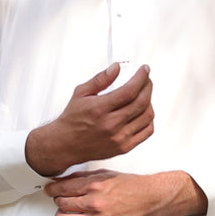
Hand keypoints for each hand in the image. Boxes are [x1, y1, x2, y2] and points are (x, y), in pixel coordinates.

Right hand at [25, 63, 153, 175]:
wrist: (65, 145)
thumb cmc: (72, 119)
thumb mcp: (81, 93)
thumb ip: (100, 79)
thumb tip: (116, 68)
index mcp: (100, 109)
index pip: (129, 91)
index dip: (141, 78)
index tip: (145, 70)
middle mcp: (111, 124)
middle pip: (141, 102)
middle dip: (148, 86)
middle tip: (146, 79)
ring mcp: (119, 138)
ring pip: (147, 116)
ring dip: (149, 101)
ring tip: (143, 94)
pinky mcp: (124, 147)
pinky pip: (147, 132)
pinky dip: (149, 119)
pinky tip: (143, 111)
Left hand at [45, 169, 207, 215]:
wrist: (151, 199)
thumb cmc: (132, 185)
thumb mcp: (106, 173)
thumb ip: (84, 177)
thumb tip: (64, 180)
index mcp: (95, 185)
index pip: (63, 188)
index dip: (52, 189)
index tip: (49, 190)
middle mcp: (95, 202)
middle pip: (62, 204)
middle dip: (58, 201)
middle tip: (60, 200)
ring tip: (64, 213)